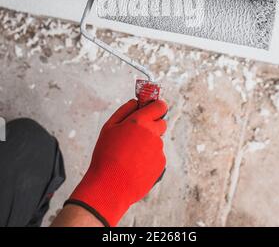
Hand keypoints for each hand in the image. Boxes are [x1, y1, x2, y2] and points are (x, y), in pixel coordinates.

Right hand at [65, 98, 167, 225]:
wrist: (110, 186)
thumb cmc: (106, 156)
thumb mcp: (108, 127)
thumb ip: (124, 110)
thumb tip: (136, 102)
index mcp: (140, 121)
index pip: (160, 106)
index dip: (157, 106)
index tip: (153, 109)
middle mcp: (153, 134)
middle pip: (161, 123)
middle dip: (152, 125)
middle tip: (137, 135)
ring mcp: (159, 150)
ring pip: (157, 141)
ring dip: (148, 144)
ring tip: (130, 155)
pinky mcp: (161, 164)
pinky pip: (157, 156)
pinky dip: (149, 158)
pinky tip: (135, 165)